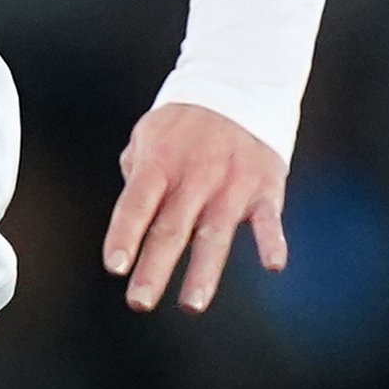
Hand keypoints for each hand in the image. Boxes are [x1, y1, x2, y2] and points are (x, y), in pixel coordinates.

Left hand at [104, 101, 287, 312]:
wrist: (241, 84)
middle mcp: (194, 177)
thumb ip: (135, 173)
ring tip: (191, 305)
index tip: (115, 267)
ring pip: (215, 234)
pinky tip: (273, 265)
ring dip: (204, 272)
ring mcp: (231, 184)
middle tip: (139, 302)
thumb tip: (131, 216)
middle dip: (154, 269)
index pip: (136, 204)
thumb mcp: (148, 135)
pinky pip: (269, 218)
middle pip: (171, 229)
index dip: (124, 235)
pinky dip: (272, 241)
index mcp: (159, 164)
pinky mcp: (265, 187)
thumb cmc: (185, 121)